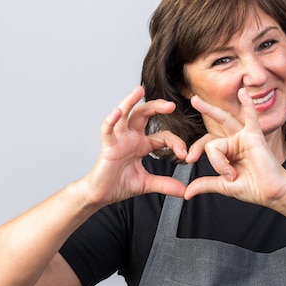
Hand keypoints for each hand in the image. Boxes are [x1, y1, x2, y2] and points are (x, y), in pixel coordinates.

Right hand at [82, 86, 187, 206]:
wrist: (101, 195)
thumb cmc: (119, 184)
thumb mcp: (147, 183)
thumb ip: (165, 184)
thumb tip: (184, 191)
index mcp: (141, 145)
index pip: (163, 136)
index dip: (176, 143)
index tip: (185, 155)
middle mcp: (130, 138)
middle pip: (144, 114)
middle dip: (157, 107)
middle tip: (171, 105)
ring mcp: (118, 140)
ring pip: (124, 115)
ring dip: (130, 101)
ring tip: (139, 90)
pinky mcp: (107, 147)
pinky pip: (107, 130)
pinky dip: (111, 120)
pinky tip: (117, 112)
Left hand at [184, 88, 285, 206]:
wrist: (272, 193)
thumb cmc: (254, 188)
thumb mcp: (224, 186)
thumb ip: (206, 184)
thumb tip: (187, 193)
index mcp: (228, 152)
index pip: (208, 145)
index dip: (198, 152)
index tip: (194, 164)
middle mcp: (235, 142)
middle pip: (214, 129)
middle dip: (203, 119)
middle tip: (192, 107)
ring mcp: (245, 137)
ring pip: (221, 132)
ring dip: (210, 112)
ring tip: (195, 101)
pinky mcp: (255, 136)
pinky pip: (251, 117)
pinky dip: (248, 105)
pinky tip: (243, 93)